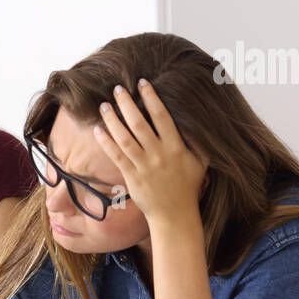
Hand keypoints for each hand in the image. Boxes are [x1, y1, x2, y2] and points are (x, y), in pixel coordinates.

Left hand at [93, 79, 206, 226]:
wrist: (175, 215)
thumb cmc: (187, 187)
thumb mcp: (200, 162)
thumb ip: (197, 141)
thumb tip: (196, 119)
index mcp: (176, 147)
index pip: (162, 116)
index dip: (152, 98)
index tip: (142, 83)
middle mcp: (159, 154)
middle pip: (140, 123)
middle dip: (127, 104)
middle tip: (117, 89)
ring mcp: (144, 166)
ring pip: (125, 138)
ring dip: (113, 120)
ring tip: (103, 105)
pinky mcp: (132, 177)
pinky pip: (116, 156)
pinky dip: (106, 142)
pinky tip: (97, 130)